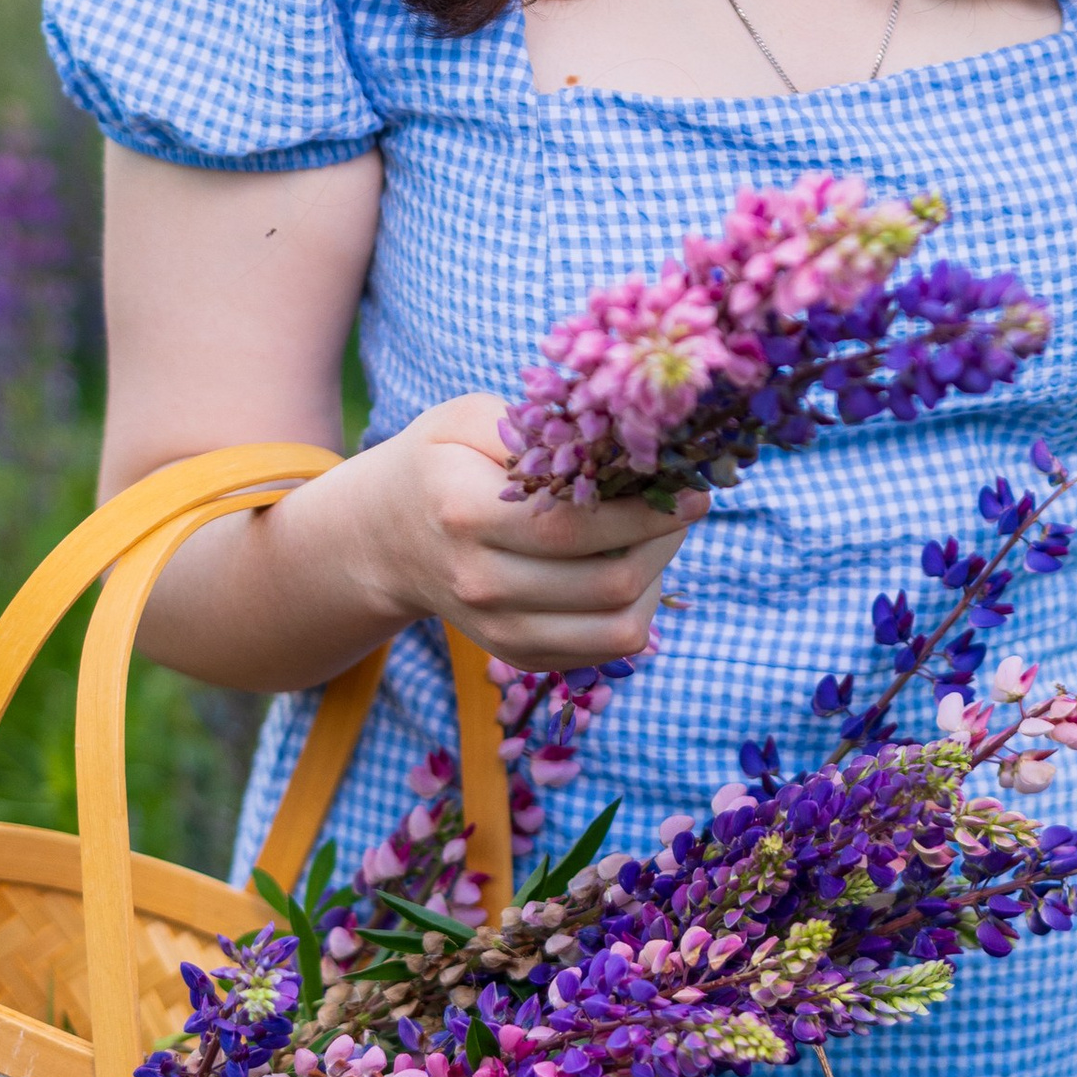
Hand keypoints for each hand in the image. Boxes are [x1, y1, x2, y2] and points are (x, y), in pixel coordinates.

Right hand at [340, 395, 705, 669]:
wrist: (384, 539)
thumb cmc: (437, 465)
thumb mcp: (465, 421)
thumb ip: (533, 427)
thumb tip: (614, 442)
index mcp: (466, 516)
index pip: (574, 528)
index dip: (646, 513)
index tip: (692, 489)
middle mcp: (480, 584)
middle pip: (607, 583)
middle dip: (664, 542)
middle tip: (683, 507)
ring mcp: (498, 630)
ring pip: (617, 629)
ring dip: (658, 582)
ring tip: (658, 539)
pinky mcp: (517, 655)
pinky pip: (604, 649)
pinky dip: (635, 611)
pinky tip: (631, 569)